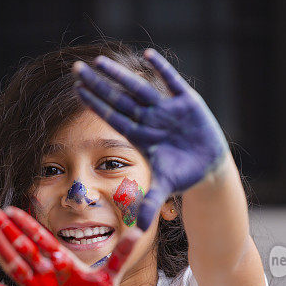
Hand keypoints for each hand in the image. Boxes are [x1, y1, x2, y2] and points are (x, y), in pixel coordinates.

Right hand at [0, 203, 141, 285]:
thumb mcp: (109, 278)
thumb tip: (140, 231)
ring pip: (14, 265)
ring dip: (0, 248)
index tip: (11, 208)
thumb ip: (120, 256)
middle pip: (22, 246)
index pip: (41, 239)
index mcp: (62, 263)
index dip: (27, 224)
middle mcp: (44, 272)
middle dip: (6, 228)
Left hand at [73, 48, 229, 230]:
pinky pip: (173, 82)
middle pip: (120, 98)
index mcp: (141, 135)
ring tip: (100, 61)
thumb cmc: (181, 176)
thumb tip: (138, 231)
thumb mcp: (164, 188)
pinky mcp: (188, 103)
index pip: (112, 115)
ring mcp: (167, 109)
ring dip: (121, 75)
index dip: (95, 103)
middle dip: (99, 84)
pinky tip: (148, 55)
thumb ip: (150, 204)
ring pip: (140, 87)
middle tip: (76, 69)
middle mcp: (150, 118)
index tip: (76, 89)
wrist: (208, 168)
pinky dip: (163, 69)